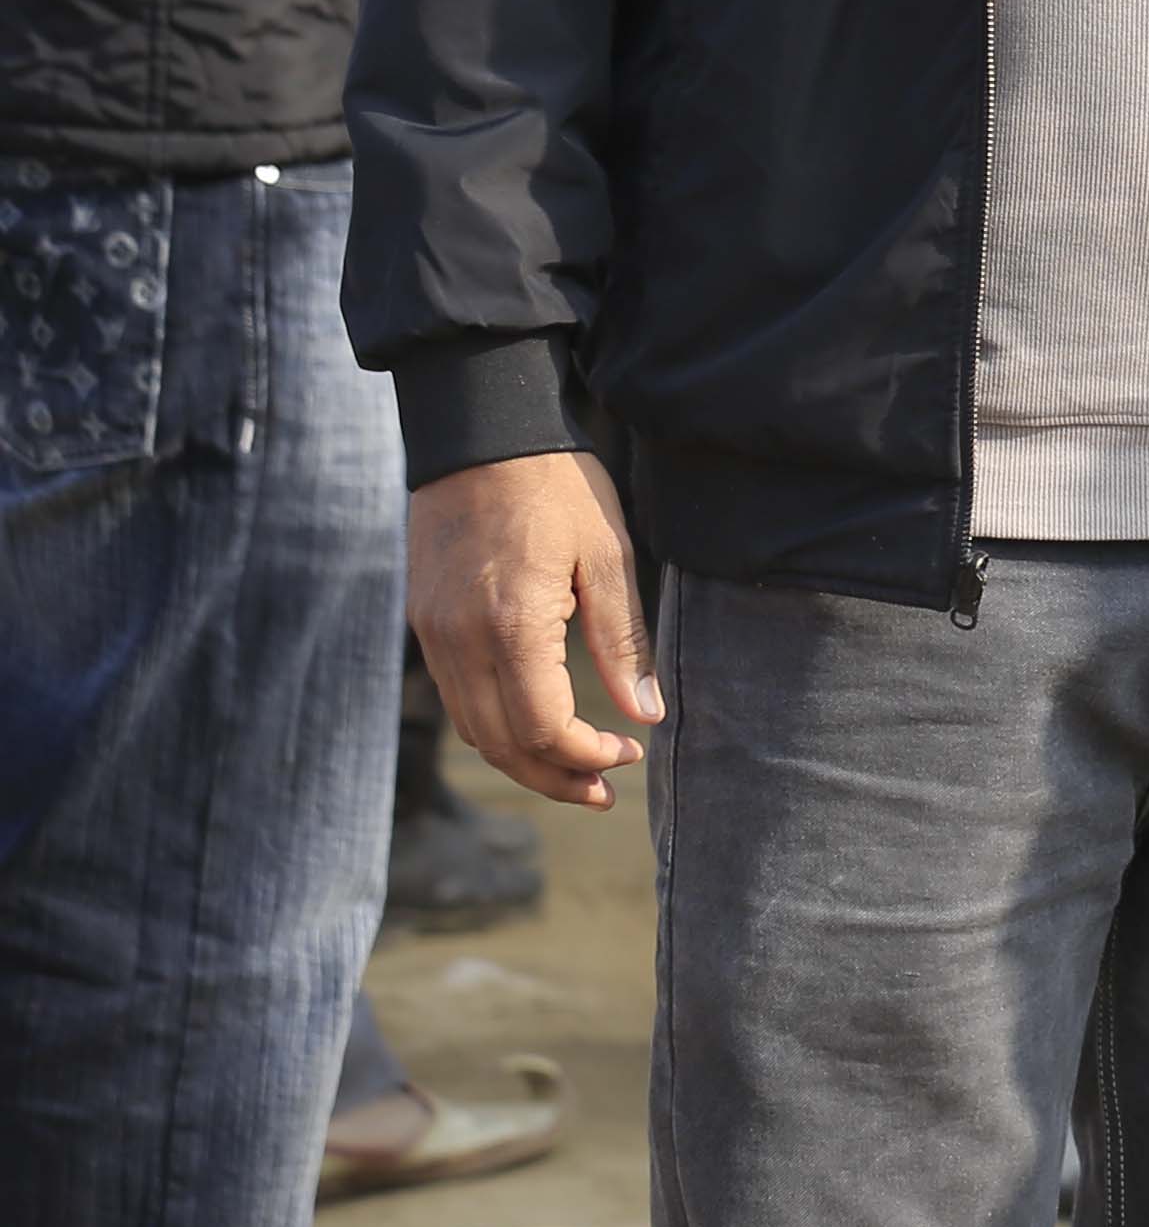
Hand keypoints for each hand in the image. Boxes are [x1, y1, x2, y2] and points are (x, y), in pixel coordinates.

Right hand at [408, 450, 661, 807]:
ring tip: (576, 770)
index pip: (540, 728)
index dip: (584, 756)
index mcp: (511, 624)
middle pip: (499, 745)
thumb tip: (645, 713)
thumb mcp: (608, 555)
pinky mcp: (423, 624)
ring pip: (472, 729)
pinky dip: (494, 727)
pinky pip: (455, 698)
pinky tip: (535, 727)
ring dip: (522, 761)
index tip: (628, 753)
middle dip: (554, 777)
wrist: (481, 435)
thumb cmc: (556, 488)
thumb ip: (622, 640)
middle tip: (603, 790)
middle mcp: (459, 640)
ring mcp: (432, 634)